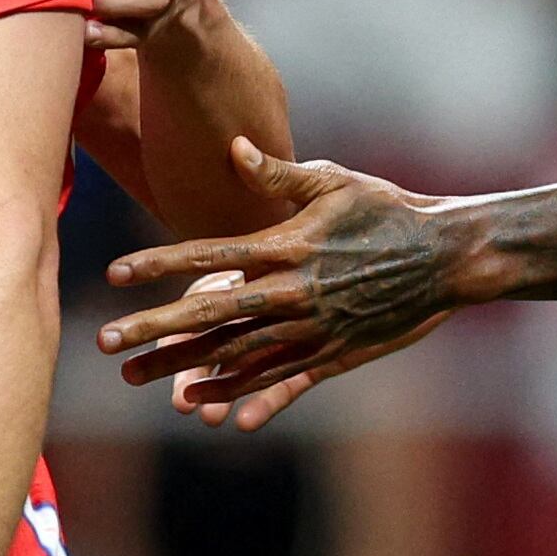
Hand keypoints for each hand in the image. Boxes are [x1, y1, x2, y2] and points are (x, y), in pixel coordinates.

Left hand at [94, 138, 463, 427]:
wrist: (450, 257)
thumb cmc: (389, 210)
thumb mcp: (335, 181)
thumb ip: (278, 173)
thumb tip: (234, 147)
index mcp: (287, 247)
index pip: (209, 258)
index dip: (159, 265)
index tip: (115, 274)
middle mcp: (293, 293)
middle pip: (210, 316)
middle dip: (154, 330)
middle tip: (106, 343)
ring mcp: (313, 329)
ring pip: (237, 356)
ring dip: (184, 369)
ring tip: (137, 379)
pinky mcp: (335, 354)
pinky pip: (283, 381)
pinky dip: (248, 395)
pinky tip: (212, 408)